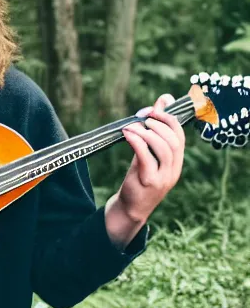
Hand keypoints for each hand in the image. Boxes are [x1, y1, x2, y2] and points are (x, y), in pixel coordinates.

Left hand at [117, 93, 184, 223]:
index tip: (154, 108)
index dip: (169, 118)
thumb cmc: (139, 176)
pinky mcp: (149, 182)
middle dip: (159, 123)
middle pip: (173, 140)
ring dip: (147, 132)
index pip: (180, 135)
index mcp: (176, 162)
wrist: (131, 208)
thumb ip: (153, 130)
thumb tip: (163, 100)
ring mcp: (163, 177)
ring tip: (132, 126)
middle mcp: (173, 169)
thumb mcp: (148, 152)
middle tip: (143, 116)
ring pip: (163, 148)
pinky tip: (127, 134)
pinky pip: (146, 157)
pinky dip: (137, 142)